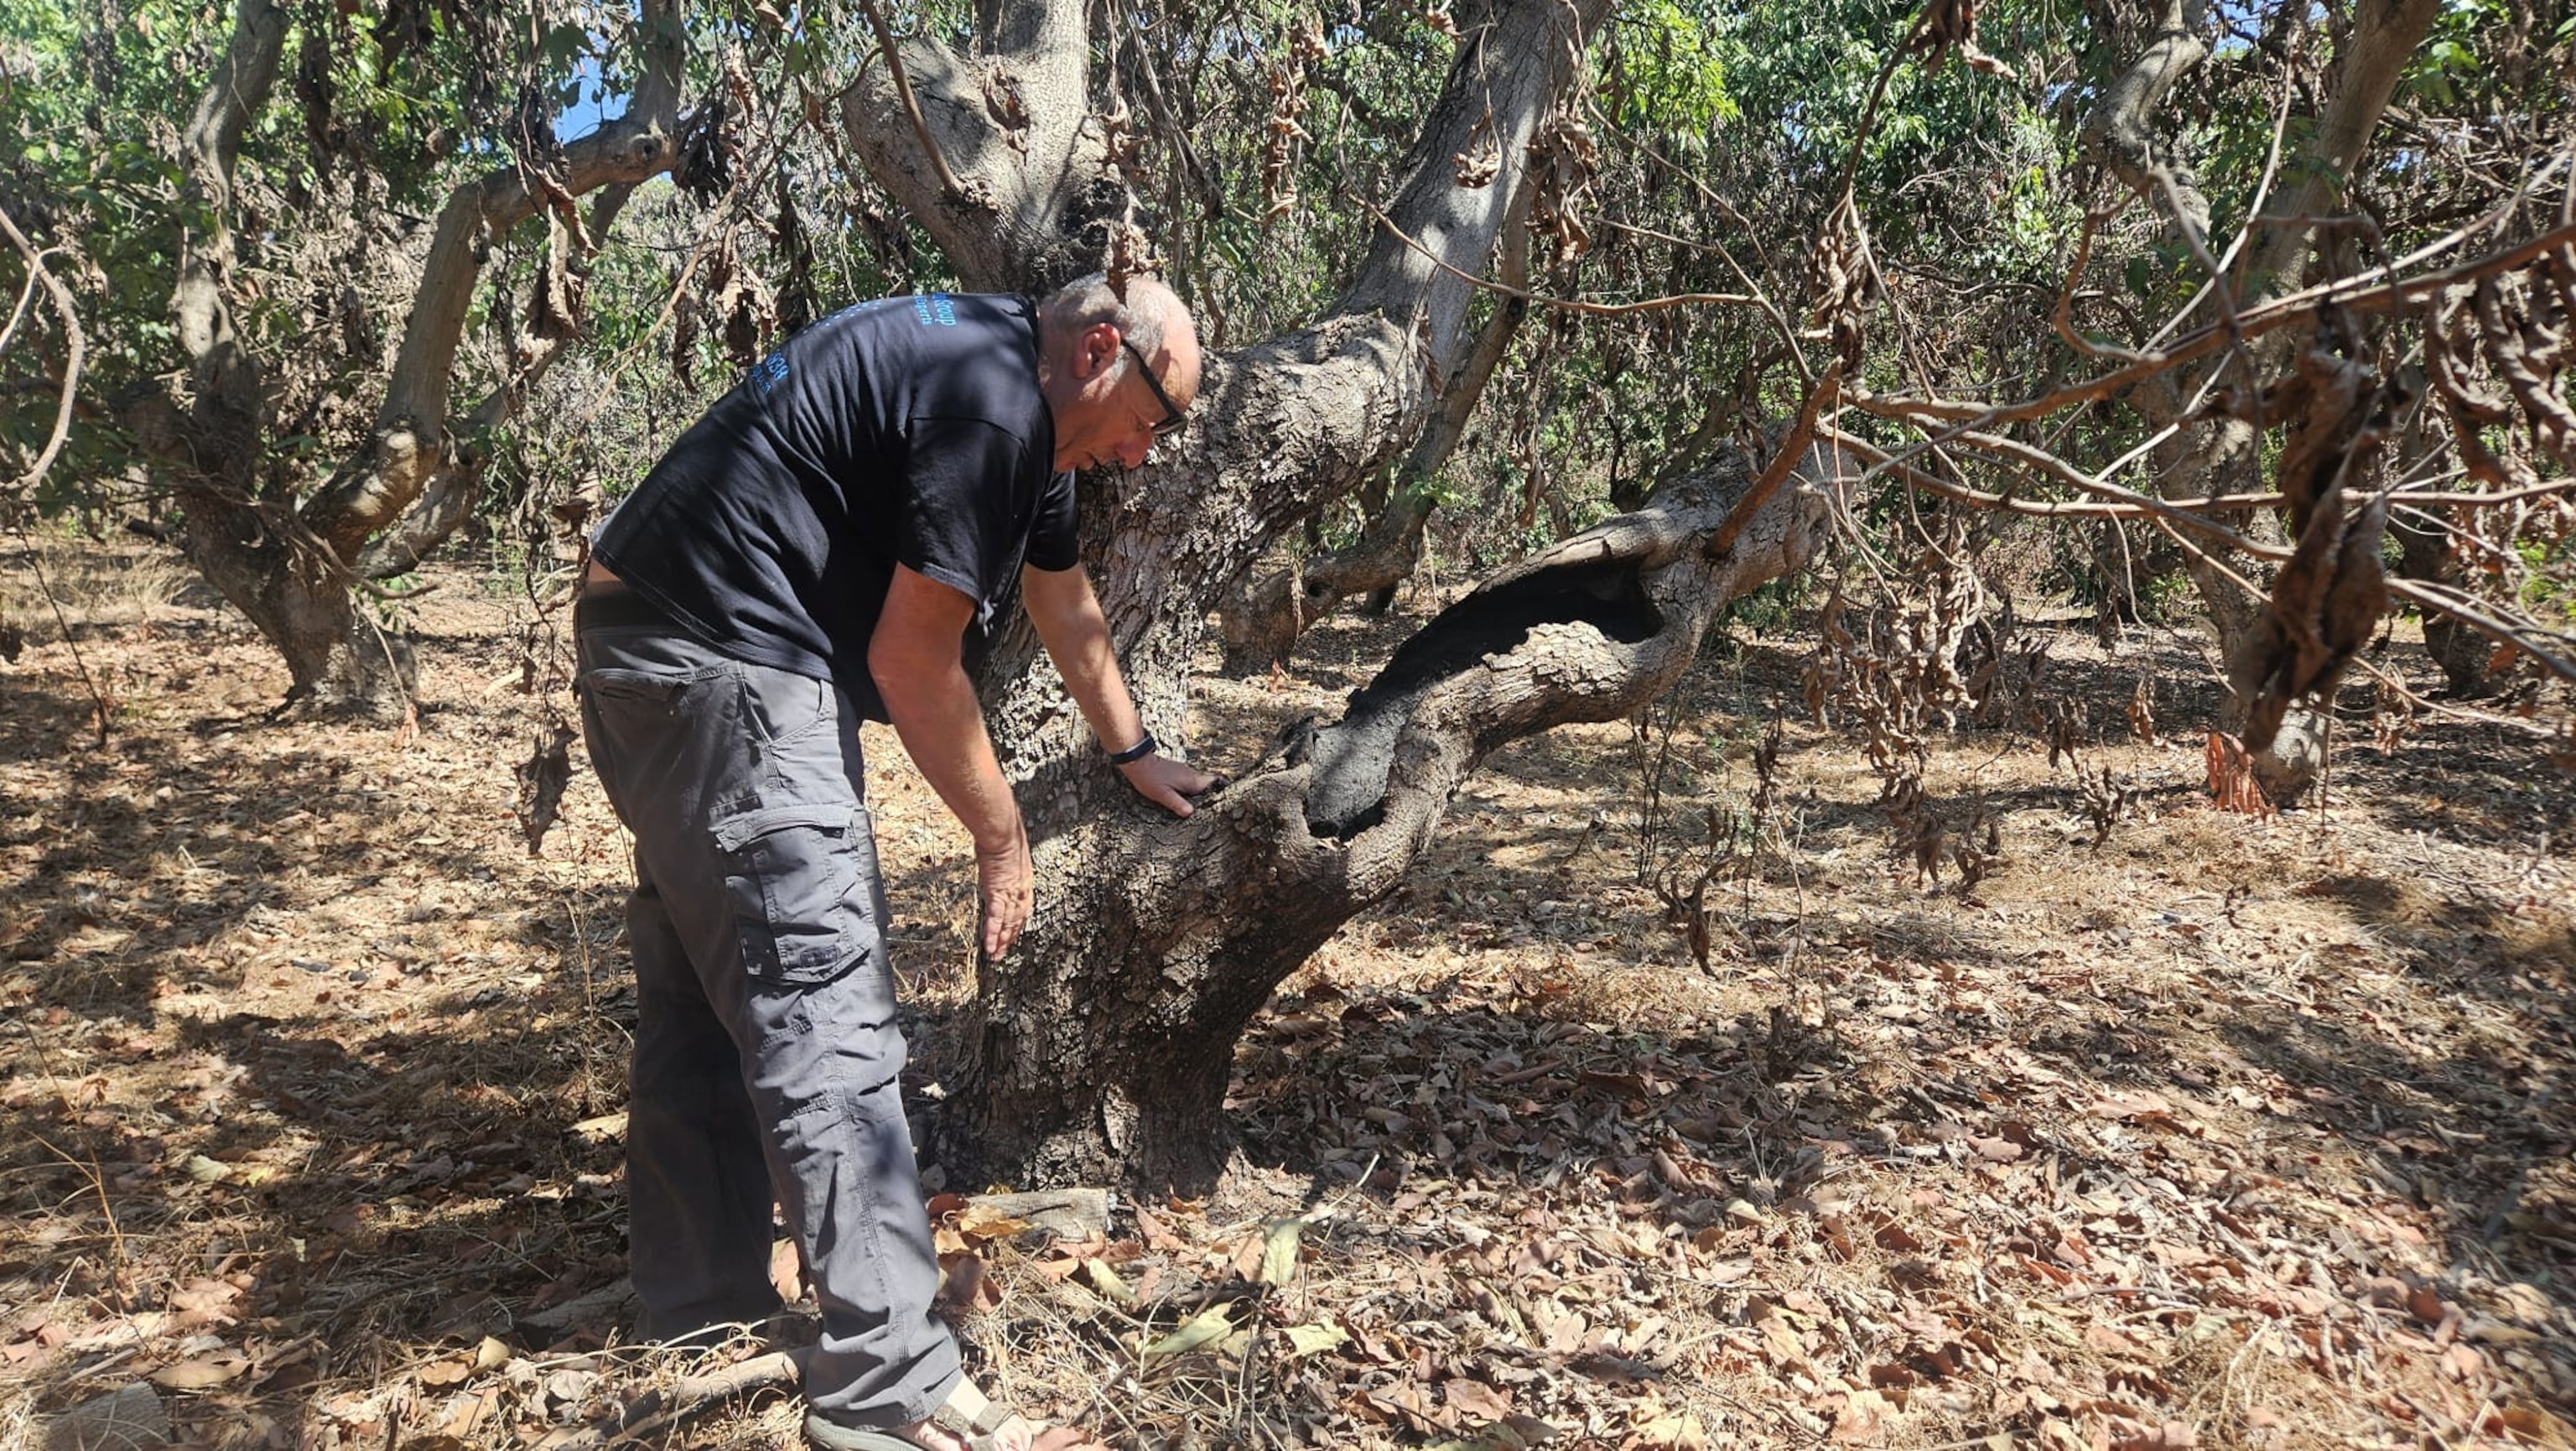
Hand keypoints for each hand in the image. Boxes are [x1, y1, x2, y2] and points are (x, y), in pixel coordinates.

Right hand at [975, 819, 1032, 957]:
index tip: (1012, 934)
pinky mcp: (998, 893)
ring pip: (1007, 923)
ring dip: (1001, 941)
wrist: (1002, 834)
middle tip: (1003, 953)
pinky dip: (992, 932)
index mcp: (1025, 882)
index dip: (1018, 924)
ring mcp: (1010, 894)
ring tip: (996, 956)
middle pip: (1017, 920)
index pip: (1023, 909)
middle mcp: (1021, 891)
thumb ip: (1009, 864)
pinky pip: (996, 918)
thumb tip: (1002, 861)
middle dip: (1010, 938)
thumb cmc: (1006, 836)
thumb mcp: (1012, 853)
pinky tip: (989, 945)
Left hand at [1118, 752, 1219, 816]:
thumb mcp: (1162, 795)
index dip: (1222, 791)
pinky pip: (1191, 783)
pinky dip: (1192, 791)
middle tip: (1216, 811)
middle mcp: (1191, 775)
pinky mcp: (1178, 773)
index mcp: (1191, 780)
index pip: (1214, 783)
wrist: (1138, 762)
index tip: (1226, 802)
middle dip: (1212, 796)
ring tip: (1203, 808)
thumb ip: (1177, 804)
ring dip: (1201, 794)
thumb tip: (1190, 812)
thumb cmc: (1149, 779)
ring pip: (1199, 784)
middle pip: (1209, 785)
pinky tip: (1187, 800)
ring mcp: (1185, 772)